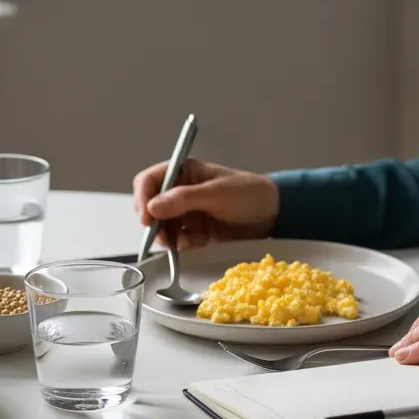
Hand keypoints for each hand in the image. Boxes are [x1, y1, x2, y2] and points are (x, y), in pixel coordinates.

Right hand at [132, 158, 278, 248]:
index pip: (149, 181)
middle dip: (154, 222)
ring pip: (161, 226)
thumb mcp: (217, 193)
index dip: (143, 198)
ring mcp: (187, 213)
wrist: (274, 215)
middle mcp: (180, 191)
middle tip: (163, 236)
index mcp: (183, 172)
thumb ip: (184, 199)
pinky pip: (177, 240)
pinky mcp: (195, 231)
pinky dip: (181, 245)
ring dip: (166, 236)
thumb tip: (153, 207)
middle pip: (150, 206)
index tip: (147, 218)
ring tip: (181, 242)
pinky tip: (196, 243)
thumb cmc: (249, 194)